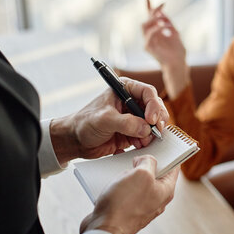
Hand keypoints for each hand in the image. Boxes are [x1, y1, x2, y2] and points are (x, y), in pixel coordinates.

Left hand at [50, 77, 168, 163]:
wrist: (75, 140)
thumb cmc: (85, 123)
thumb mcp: (105, 119)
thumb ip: (126, 123)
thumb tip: (145, 128)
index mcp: (125, 90)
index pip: (148, 93)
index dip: (153, 106)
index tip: (151, 119)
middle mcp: (131, 102)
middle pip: (155, 107)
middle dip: (157, 120)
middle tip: (155, 130)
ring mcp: (133, 117)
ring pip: (154, 123)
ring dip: (152, 132)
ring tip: (143, 140)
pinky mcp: (133, 132)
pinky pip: (147, 136)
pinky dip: (146, 141)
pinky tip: (138, 144)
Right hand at [79, 155, 179, 233]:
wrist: (104, 229)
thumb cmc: (124, 203)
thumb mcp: (141, 174)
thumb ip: (148, 162)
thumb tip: (145, 160)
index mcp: (165, 191)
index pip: (174, 168)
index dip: (169, 154)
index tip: (162, 144)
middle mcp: (156, 200)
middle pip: (155, 174)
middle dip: (145, 163)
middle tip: (137, 154)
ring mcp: (142, 206)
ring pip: (139, 182)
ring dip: (130, 172)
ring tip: (121, 166)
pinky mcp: (127, 210)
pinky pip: (127, 191)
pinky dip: (121, 183)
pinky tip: (112, 179)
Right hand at [142, 0, 189, 97]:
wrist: (178, 64)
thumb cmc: (178, 52)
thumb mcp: (175, 33)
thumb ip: (168, 23)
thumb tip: (162, 13)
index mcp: (156, 33)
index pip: (150, 17)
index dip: (148, 6)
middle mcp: (150, 37)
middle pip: (146, 20)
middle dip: (153, 11)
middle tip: (162, 5)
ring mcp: (148, 42)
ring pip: (144, 25)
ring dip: (154, 19)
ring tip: (164, 19)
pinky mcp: (148, 47)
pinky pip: (149, 34)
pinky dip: (157, 28)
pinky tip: (166, 27)